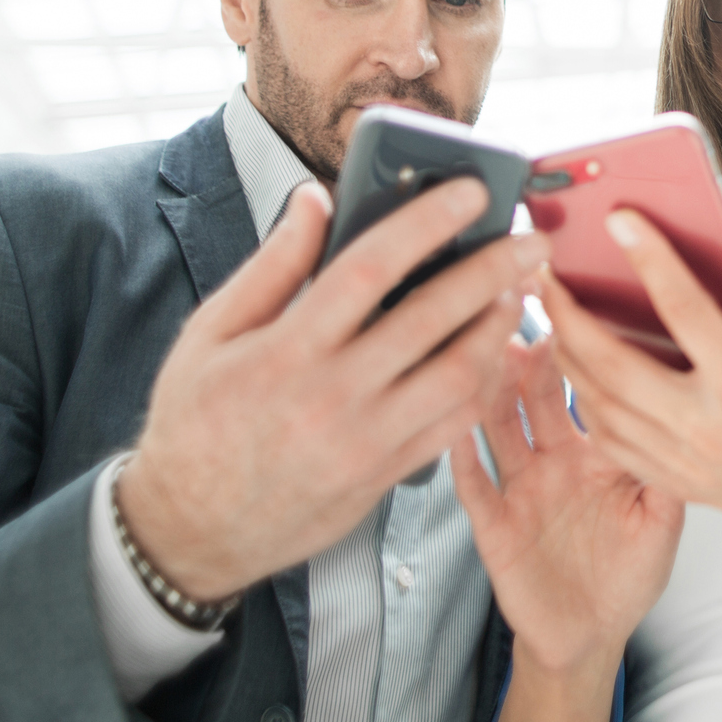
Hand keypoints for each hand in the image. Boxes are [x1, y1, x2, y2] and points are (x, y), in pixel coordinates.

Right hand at [119, 179, 543, 601]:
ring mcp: (364, 442)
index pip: (369, 268)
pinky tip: (496, 350)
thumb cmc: (195, 422)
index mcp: (284, 351)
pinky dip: (484, 383)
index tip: (470, 193)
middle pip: (431, 319)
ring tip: (517, 290)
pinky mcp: (385, 476)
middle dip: (492, 270)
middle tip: (531, 238)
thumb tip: (316, 198)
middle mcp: (331, 396)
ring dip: (497, 328)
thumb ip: (271, 265)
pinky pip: (454, 425)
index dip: (426, 223)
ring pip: (457, 376)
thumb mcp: (211, 334)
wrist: (190, 529)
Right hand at [453, 330, 683, 675]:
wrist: (588, 637)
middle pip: (536, 397)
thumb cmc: (627, 578)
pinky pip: (474, 487)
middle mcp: (556, 461)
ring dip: (492, 392)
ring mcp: (522, 489)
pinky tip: (454, 431)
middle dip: (531, 356)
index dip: (583, 353)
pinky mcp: (495, 524)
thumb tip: (691, 417)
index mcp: (599, 454)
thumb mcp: (663, 522)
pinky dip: (462, 460)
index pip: (588, 391)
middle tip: (526, 313)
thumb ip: (671, 473)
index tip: (581, 307)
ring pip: (500, 428)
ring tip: (488, 354)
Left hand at [542, 209, 721, 563]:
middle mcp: (707, 428)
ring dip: (567, 357)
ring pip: (600, 406)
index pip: (685, 308)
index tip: (620, 220)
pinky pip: (612, 443)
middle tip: (547, 274)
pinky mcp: (677, 483)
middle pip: (614, 364)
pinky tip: (581, 375)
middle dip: (569, 314)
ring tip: (552, 316)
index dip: (649, 257)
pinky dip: (586, 404)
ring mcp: (685, 462)